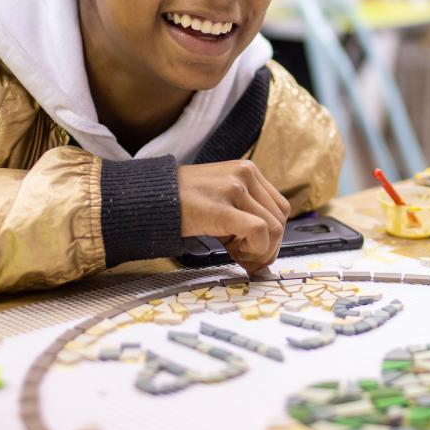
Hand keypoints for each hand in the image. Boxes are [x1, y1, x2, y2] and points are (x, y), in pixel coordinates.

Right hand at [178, 160, 289, 274]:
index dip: (273, 235)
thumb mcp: (221, 195)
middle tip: (245, 259)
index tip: (254, 250)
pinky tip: (234, 254)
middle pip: (279, 220)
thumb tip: (266, 246)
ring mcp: (235, 188)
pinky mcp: (222, 208)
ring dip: (259, 251)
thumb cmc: (182, 201)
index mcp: (247, 170)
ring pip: (273, 228)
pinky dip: (254, 250)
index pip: (280, 208)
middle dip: (268, 248)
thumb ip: (245, 210)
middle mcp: (245, 174)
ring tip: (235, 254)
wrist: (149, 197)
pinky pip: (258, 232)